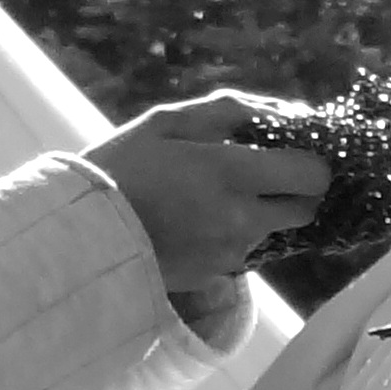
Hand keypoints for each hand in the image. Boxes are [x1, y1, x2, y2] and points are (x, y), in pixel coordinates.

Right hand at [87, 94, 329, 298]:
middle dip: (294, 190)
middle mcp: (241, 219)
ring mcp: (230, 253)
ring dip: (259, 214)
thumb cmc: (122, 166)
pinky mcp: (215, 277)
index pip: (312, 174)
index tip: (293, 152)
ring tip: (212, 197)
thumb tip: (289, 115)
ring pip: (274, 231)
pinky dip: (232, 236)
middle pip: (306, 209)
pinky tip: (195, 222)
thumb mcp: (170, 121)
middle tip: (263, 174)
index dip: (312, 161)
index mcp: (232, 173)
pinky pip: (243, 252)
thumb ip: (235, 112)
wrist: (78, 234)